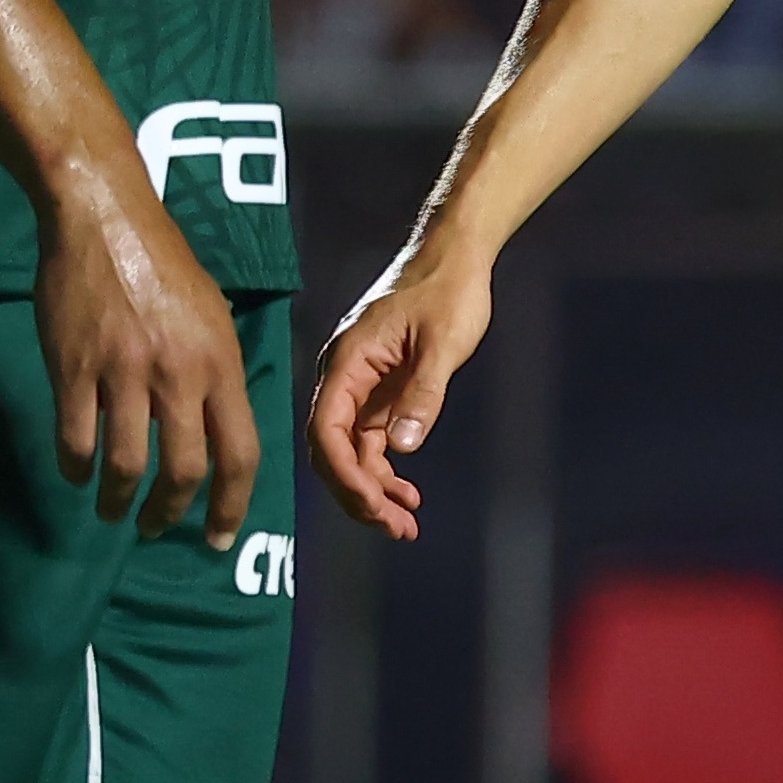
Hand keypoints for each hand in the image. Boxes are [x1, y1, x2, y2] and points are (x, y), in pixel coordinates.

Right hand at [35, 164, 257, 548]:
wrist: (103, 219)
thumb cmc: (161, 262)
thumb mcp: (211, 314)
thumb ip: (214, 372)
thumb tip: (215, 430)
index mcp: (221, 361)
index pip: (240, 451)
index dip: (231, 505)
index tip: (217, 538)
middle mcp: (179, 372)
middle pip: (184, 471)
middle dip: (170, 514)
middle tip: (156, 529)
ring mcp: (124, 372)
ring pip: (125, 465)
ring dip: (117, 501)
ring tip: (111, 511)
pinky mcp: (74, 369)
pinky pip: (75, 440)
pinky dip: (75, 469)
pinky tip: (76, 473)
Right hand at [308, 247, 493, 540]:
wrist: (455, 254)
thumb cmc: (448, 289)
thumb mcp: (442, 343)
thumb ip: (422, 394)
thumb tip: (401, 448)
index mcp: (347, 362)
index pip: (327, 432)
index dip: (345, 476)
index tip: (375, 505)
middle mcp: (344, 376)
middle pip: (333, 450)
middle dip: (358, 494)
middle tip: (396, 528)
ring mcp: (360, 384)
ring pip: (352, 450)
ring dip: (373, 489)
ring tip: (405, 524)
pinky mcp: (379, 388)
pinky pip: (370, 439)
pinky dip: (385, 468)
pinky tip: (406, 492)